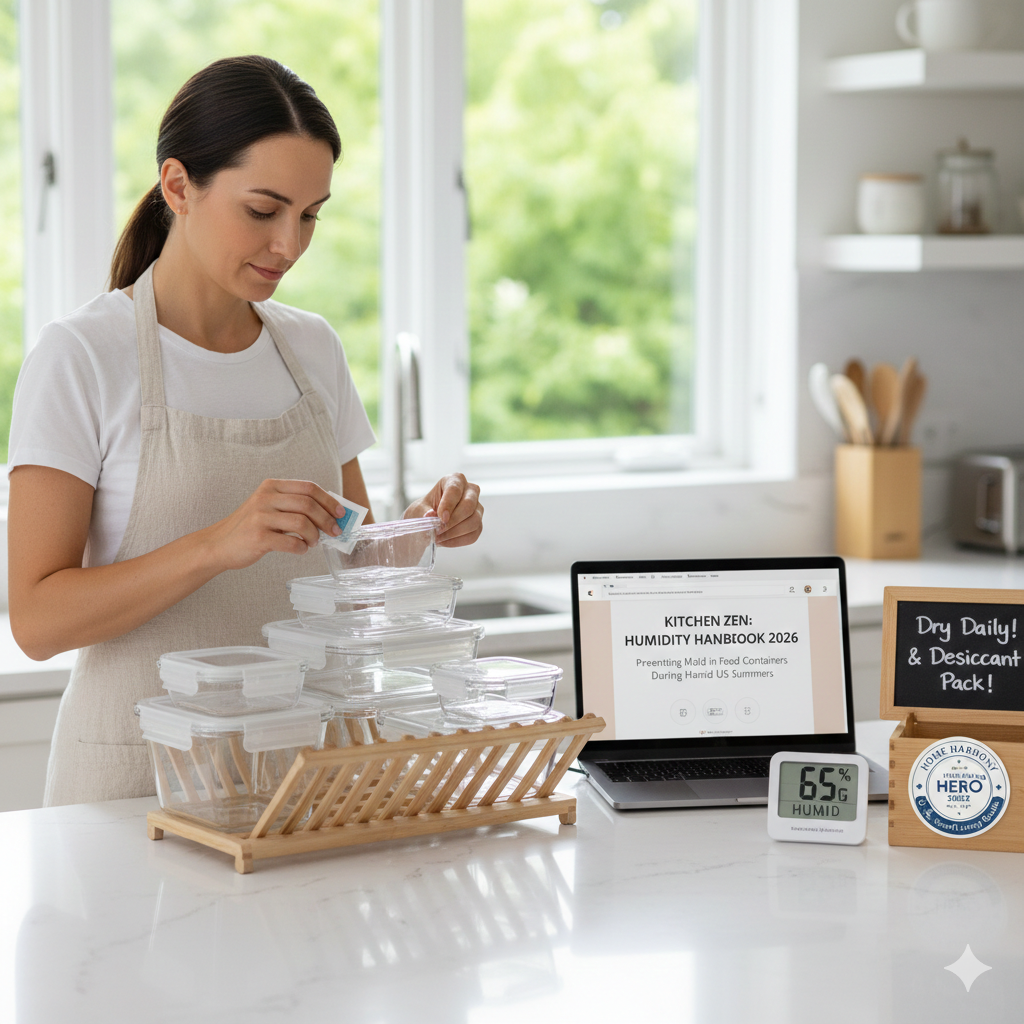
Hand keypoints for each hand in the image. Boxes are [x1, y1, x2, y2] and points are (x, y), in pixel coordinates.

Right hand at [202, 479, 343, 570]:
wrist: (218, 545)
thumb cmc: (250, 527)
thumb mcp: (269, 507)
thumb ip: (293, 506)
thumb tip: (329, 514)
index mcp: (271, 486)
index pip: (308, 487)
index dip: (328, 500)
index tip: (340, 513)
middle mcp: (265, 498)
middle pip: (308, 504)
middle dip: (327, 519)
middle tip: (334, 532)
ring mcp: (260, 517)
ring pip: (302, 522)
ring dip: (314, 535)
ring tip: (312, 542)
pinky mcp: (257, 537)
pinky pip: (291, 542)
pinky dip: (301, 548)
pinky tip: (300, 549)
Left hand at [405, 473, 482, 547]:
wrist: (427, 524)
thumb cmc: (424, 511)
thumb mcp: (418, 509)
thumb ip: (424, 512)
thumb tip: (430, 515)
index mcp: (455, 480)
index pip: (455, 489)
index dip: (448, 504)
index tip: (441, 518)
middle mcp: (470, 491)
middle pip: (468, 505)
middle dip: (453, 521)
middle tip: (438, 530)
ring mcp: (477, 508)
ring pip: (474, 521)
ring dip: (454, 533)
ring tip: (438, 537)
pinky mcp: (478, 524)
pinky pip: (473, 535)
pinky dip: (457, 541)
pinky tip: (444, 541)